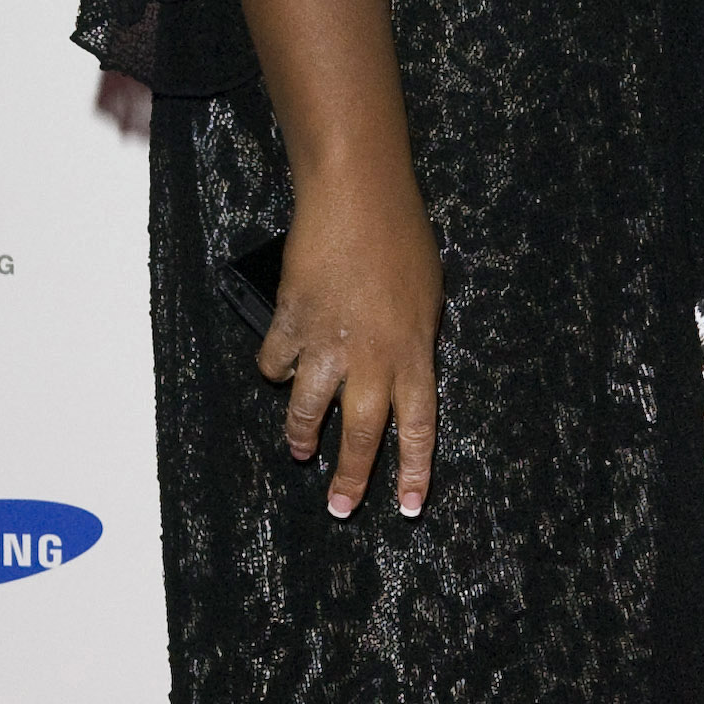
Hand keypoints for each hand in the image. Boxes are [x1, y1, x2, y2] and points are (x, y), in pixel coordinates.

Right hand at [256, 155, 441, 516]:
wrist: (357, 195)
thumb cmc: (401, 235)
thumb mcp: (427, 295)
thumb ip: (415, 339)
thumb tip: (402, 368)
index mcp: (415, 351)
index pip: (420, 427)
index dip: (414, 471)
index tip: (409, 506)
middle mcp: (373, 357)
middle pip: (363, 434)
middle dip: (352, 479)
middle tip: (341, 508)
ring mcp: (328, 343)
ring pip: (310, 410)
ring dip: (303, 435)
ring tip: (301, 450)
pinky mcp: (291, 322)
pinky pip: (277, 364)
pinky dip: (276, 370)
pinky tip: (279, 369)